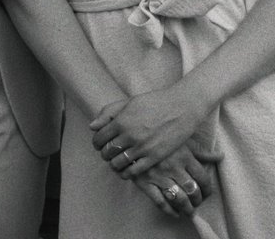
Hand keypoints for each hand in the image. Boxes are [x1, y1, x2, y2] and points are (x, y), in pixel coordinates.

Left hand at [91, 86, 206, 177]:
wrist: (182, 107)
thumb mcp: (130, 102)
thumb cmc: (155, 102)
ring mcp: (142, 147)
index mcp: (121, 121)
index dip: (97, 143)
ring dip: (114, 164)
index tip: (100, 144)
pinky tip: (127, 170)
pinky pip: (134, 171)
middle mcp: (129, 135)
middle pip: (107, 152)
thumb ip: (109, 113)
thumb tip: (92, 126)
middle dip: (105, 154)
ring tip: (117, 161)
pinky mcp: (154, 157)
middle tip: (109, 153)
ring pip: (117, 164)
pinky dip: (126, 173)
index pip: (99, 138)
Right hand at [135, 144, 216, 218]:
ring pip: (179, 199)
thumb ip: (202, 152)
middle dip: (197, 200)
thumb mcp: (183, 142)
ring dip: (187, 209)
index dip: (207, 190)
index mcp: (184, 156)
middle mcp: (173, 167)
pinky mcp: (145, 182)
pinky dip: (169, 211)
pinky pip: (160, 201)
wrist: (133, 139)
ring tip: (189, 211)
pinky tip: (175, 213)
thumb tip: (220, 156)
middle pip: (192, 190)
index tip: (207, 193)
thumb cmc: (162, 140)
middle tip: (197, 202)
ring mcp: (158, 176)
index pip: (203, 178)